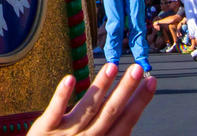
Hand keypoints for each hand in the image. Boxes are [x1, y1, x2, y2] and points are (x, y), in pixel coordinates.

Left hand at [26, 63, 155, 135]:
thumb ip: (111, 132)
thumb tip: (128, 118)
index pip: (126, 120)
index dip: (139, 101)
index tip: (151, 81)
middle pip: (111, 111)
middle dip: (126, 90)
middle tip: (138, 68)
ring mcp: (67, 134)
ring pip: (87, 108)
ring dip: (100, 87)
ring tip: (112, 67)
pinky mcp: (45, 129)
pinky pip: (54, 111)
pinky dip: (62, 95)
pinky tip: (70, 78)